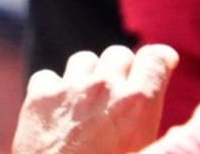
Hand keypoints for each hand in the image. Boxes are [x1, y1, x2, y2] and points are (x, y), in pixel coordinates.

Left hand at [12, 44, 178, 153]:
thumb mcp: (144, 151)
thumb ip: (145, 122)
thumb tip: (147, 111)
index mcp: (137, 104)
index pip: (155, 57)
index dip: (159, 61)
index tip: (159, 64)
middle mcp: (105, 86)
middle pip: (118, 54)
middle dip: (121, 72)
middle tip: (118, 96)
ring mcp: (70, 88)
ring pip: (84, 60)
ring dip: (88, 77)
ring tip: (87, 105)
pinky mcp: (40, 96)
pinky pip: (49, 77)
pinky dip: (53, 91)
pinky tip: (57, 113)